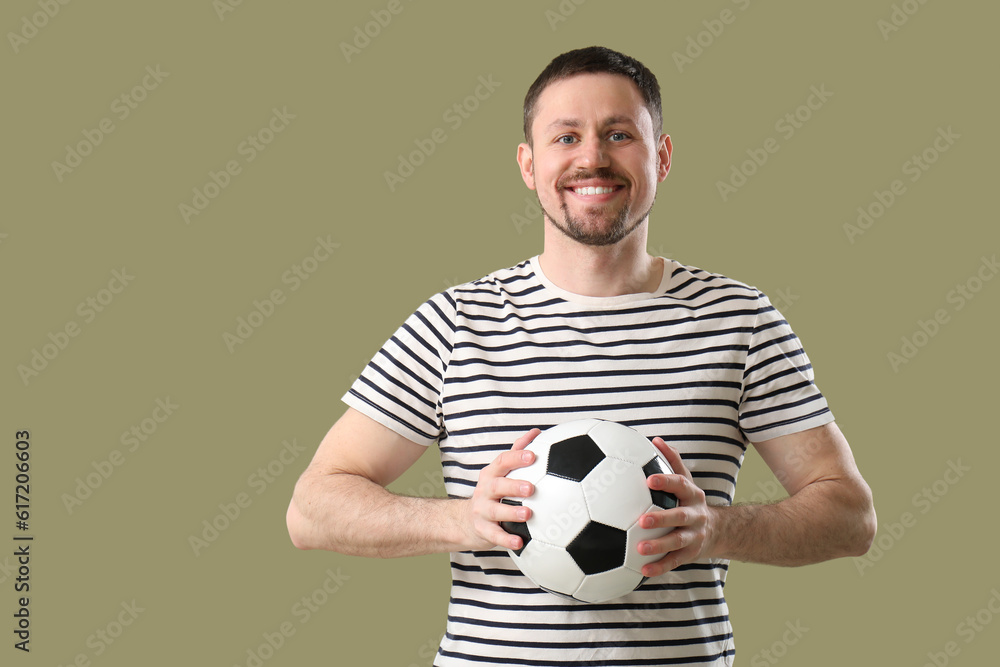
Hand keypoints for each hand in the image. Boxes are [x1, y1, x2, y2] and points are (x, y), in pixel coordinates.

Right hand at [461, 429, 539, 550]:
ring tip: (527, 514)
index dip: (516, 458)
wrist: (466, 521)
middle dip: (514, 486)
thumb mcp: (500, 472)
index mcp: (492, 474)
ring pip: (495, 511)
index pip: (502, 461)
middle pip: (497, 485)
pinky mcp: (483, 530)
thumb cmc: (492, 492)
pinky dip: (506, 539)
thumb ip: (517, 451)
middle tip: (531, 488)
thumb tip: (536, 432)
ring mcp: (482, 511)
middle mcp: (485, 490)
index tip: (533, 455)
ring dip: (511, 512)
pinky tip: (519, 542)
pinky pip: (495, 536)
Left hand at [636, 437, 716, 576]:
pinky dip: (659, 567)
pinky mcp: (690, 554)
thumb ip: (672, 460)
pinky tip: (643, 570)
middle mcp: (696, 515)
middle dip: (662, 518)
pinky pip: (674, 562)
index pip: (680, 484)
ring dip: (659, 545)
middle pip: (680, 516)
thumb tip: (655, 439)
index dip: (666, 481)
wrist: (718, 530)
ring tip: (640, 548)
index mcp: (692, 494)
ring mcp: (694, 536)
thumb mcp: (686, 480)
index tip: (649, 479)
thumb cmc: (689, 500)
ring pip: (678, 542)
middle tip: (643, 520)